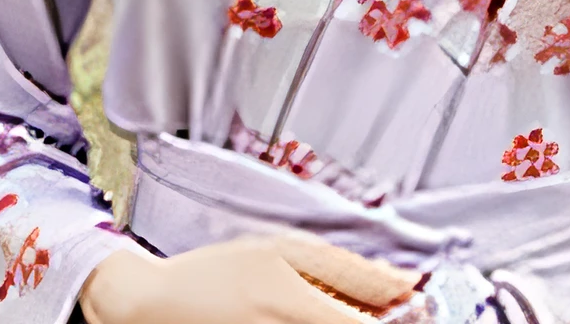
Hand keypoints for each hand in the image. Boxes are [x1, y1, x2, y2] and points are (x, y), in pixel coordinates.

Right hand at [79, 232, 421, 323]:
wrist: (155, 306)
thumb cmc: (214, 275)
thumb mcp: (283, 251)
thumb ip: (349, 269)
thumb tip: (406, 283)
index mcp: (297, 309)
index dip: (404, 315)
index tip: (415, 304)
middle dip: (380, 320)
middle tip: (382, 308)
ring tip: (328, 308)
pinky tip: (316, 318)